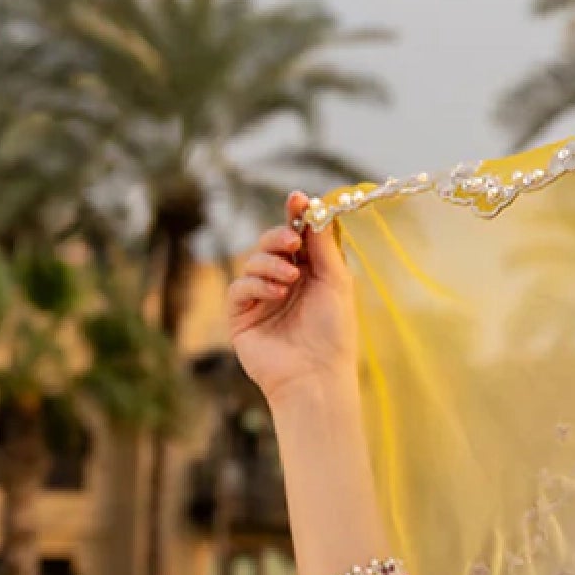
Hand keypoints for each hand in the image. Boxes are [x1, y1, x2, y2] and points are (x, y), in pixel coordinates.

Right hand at [224, 190, 359, 406]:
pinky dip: (256, 284)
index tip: (296, 199)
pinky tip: (276, 294)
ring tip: (290, 279)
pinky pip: (239, 287)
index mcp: (309, 274)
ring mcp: (260, 300)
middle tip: (292, 241)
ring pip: (252, 262)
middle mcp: (283, 284)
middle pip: (270, 244)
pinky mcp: (241, 317)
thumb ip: (323, 245)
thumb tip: (313, 206)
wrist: (316, 376)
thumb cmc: (333, 333)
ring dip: (270, 263)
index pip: (297, 238)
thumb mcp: (335, 282)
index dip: (294, 216)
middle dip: (279, 237)